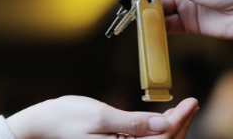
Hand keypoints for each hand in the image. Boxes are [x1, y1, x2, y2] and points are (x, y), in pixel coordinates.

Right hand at [6, 95, 198, 138]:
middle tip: (192, 103)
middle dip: (180, 125)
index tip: (192, 102)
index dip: (180, 121)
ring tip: (182, 109)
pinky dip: (157, 131)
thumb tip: (163, 124)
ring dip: (171, 128)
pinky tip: (162, 118)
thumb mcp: (100, 116)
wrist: (40, 125)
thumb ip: (133, 123)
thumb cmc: (64, 118)